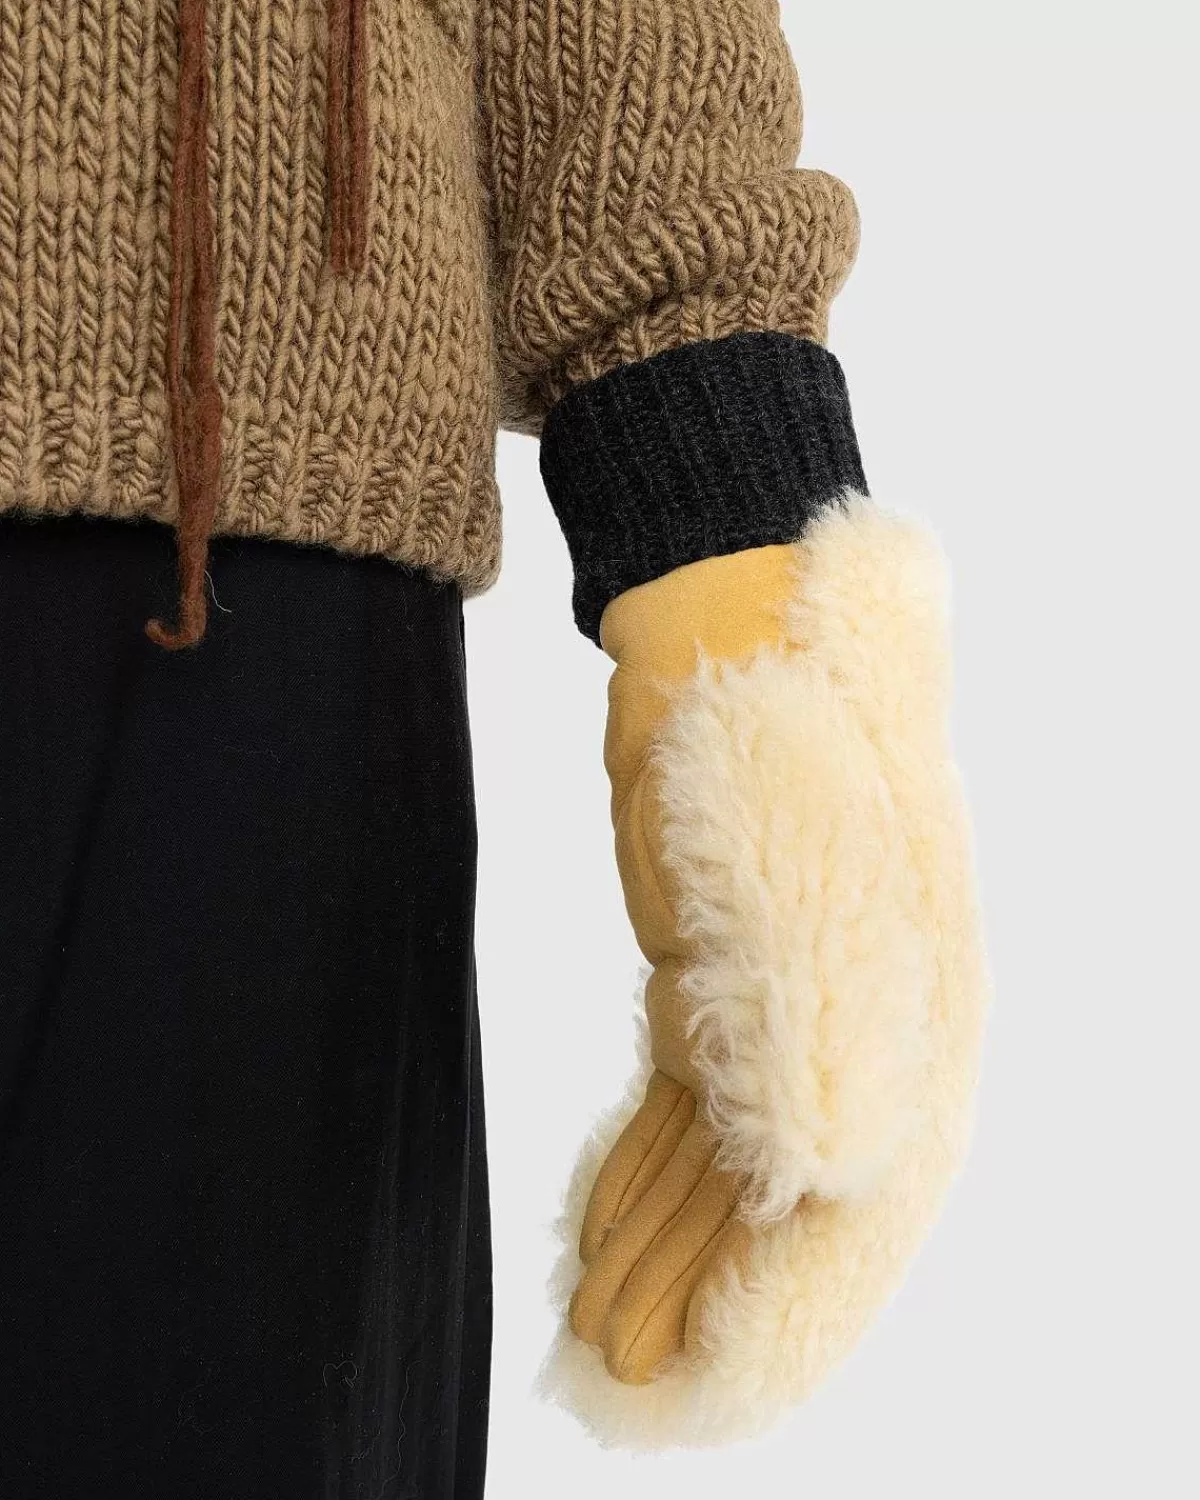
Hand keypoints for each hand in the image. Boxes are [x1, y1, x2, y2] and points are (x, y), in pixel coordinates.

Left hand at [556, 501, 987, 1439]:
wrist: (746, 614)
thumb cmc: (783, 719)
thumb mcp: (803, 853)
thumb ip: (823, 1013)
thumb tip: (821, 1182)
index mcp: (908, 1018)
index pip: (847, 1216)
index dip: (766, 1322)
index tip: (676, 1400)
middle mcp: (864, 1029)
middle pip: (788, 1214)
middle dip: (705, 1311)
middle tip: (606, 1385)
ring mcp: (797, 1005)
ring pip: (732, 1172)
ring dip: (667, 1256)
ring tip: (591, 1329)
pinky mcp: (728, 976)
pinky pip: (693, 1113)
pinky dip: (649, 1179)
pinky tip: (607, 1220)